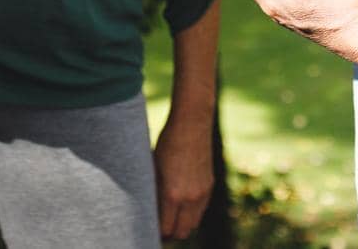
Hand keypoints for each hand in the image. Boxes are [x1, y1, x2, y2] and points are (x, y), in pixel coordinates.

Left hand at [153, 109, 212, 240]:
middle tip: (158, 229)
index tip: (148, 229)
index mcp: (172, 194)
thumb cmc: (166, 143)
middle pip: (182, 232)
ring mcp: (202, 193)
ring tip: (169, 218)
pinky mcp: (209, 186)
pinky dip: (191, 213)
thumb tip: (148, 210)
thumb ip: (154, 192)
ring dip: (182, 225)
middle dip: (170, 234)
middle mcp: (190, 198)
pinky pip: (201, 210)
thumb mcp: (154, 168)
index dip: (157, 232)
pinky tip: (181, 205)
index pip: (166, 229)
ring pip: (193, 224)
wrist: (192, 124)